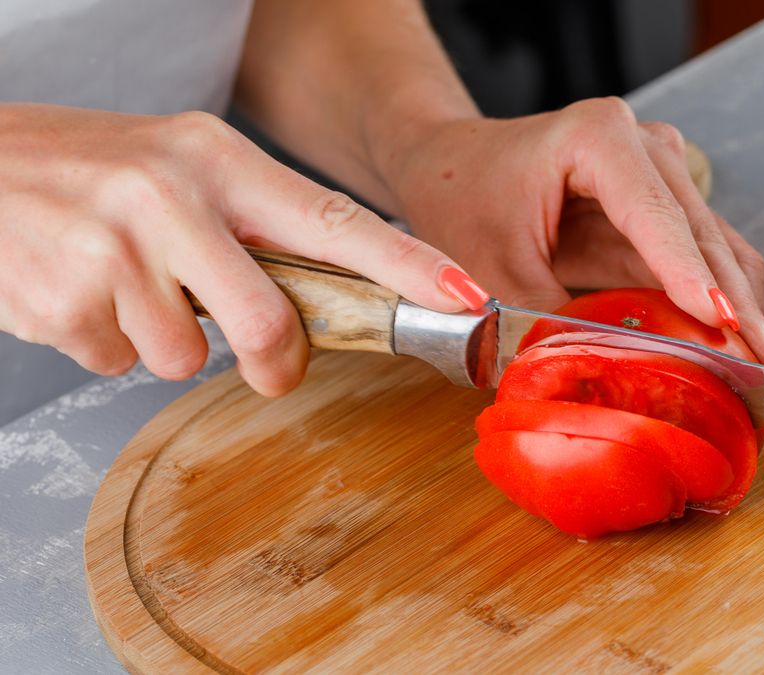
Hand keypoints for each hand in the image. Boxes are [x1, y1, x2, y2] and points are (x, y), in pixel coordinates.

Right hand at [0, 104, 488, 394]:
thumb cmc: (91, 172)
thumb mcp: (182, 171)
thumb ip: (254, 227)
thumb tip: (331, 298)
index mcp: (216, 160)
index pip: (332, 219)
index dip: (405, 265)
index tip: (463, 295)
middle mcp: (170, 198)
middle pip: (269, 322)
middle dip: (277, 361)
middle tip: (270, 361)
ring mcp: (113, 249)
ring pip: (187, 357)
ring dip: (165, 339)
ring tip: (126, 285)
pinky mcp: (64, 299)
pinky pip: (120, 363)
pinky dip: (108, 343)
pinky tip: (82, 292)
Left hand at [385, 98, 763, 367]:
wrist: (454, 164)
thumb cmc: (463, 198)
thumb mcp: (490, 266)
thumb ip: (541, 321)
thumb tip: (591, 380)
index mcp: (597, 138)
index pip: (656, 216)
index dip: (692, 275)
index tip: (726, 324)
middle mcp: (644, 146)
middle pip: (704, 235)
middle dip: (737, 307)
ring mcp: (663, 173)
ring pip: (720, 249)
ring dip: (743, 311)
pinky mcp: (666, 206)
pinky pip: (706, 259)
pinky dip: (723, 305)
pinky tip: (741, 352)